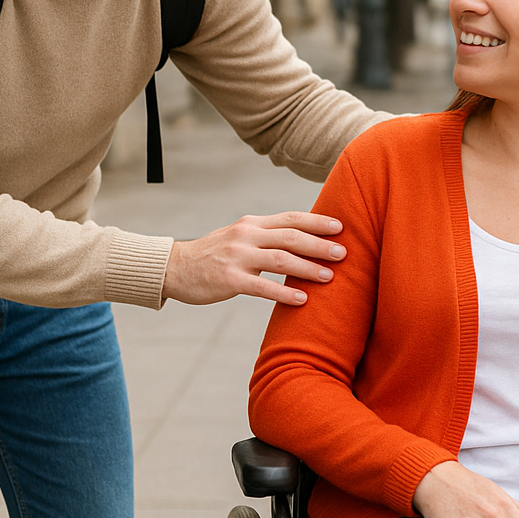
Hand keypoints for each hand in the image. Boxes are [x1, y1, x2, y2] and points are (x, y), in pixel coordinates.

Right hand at [161, 212, 344, 305]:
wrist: (175, 268)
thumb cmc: (214, 254)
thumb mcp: (240, 237)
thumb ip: (267, 236)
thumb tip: (304, 239)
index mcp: (252, 224)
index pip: (291, 218)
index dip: (317, 221)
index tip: (341, 226)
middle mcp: (246, 236)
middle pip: (290, 236)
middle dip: (319, 244)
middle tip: (343, 253)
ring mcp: (237, 257)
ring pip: (280, 260)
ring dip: (307, 268)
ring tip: (329, 277)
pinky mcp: (229, 280)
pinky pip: (262, 287)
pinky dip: (284, 293)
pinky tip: (302, 300)